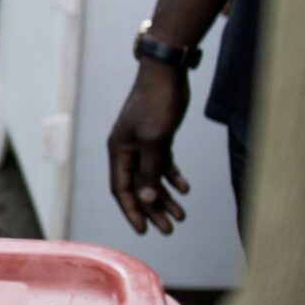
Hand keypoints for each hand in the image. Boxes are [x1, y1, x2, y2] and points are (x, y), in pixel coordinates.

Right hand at [107, 62, 193, 235]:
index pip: (121, 189)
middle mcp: (127, 150)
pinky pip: (162, 164)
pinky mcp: (157, 137)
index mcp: (119, 151)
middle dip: (153, 209)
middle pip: (138, 187)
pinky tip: (185, 189)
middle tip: (169, 229)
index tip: (144, 231)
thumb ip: (150, 171)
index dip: (132, 211)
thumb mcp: (154, 141)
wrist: (167, 73)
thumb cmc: (156, 104)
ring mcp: (142, 143)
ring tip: (181, 215)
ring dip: (165, 197)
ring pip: (151, 178)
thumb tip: (145, 200)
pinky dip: (172, 177)